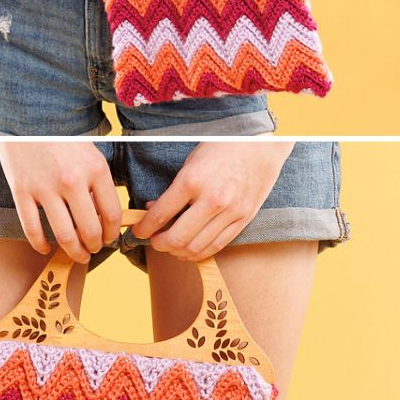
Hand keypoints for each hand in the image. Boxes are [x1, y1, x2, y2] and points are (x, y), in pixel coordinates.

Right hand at [0, 142, 121, 263]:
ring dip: (73, 252)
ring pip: (64, 235)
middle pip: (89, 229)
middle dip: (94, 247)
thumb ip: (99, 182)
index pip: (111, 214)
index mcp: (95, 169)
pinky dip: (40, 244)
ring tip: (77, 255)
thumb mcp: (90, 153)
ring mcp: (45, 187)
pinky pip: (32, 228)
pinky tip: (46, 248)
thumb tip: (106, 216)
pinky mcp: (21, 191)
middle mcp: (72, 180)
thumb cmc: (62, 138)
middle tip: (93, 250)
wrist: (26, 119)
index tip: (109, 239)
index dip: (112, 233)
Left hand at [130, 141, 295, 260]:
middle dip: (159, 244)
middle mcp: (211, 200)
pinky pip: (217, 246)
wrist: (261, 146)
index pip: (160, 215)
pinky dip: (199, 253)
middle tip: (154, 240)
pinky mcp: (243, 220)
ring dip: (177, 252)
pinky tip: (190, 249)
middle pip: (177, 238)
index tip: (138, 231)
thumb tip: (153, 210)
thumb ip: (173, 189)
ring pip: (196, 248)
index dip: (144, 228)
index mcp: (192, 181)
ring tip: (171, 246)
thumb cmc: (222, 149)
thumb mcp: (191, 163)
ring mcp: (229, 212)